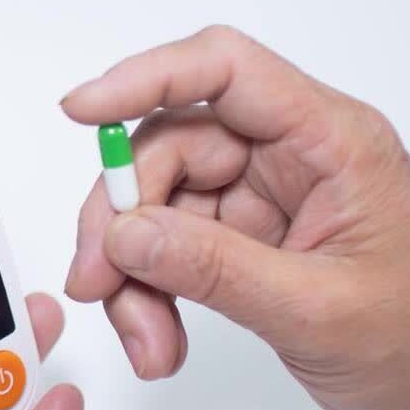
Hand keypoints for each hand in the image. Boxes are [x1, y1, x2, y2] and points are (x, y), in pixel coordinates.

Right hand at [62, 25, 409, 409]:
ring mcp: (257, 195)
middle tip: (100, 282)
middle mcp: (287, 154)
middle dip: (123, 218)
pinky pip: (162, 245)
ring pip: (154, 202)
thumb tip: (125, 234)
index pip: (223, 70)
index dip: (145, 78)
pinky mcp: (236, 236)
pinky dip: (145, 292)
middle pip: (168, 146)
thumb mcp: (317, 310)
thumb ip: (214, 268)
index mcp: (327, 141)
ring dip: (131, 272)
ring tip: (146, 338)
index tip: (81, 111)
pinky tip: (158, 337)